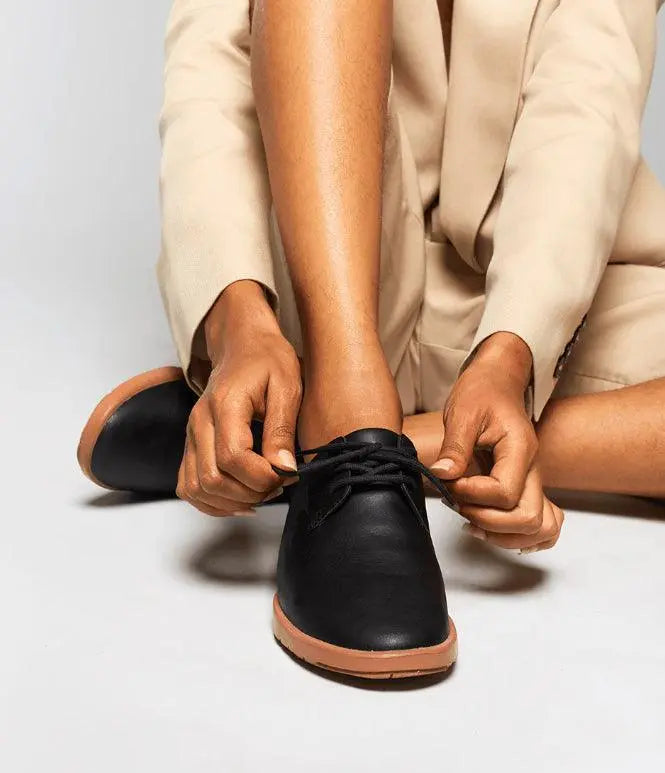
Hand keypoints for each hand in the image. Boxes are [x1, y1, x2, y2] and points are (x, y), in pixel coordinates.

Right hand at [177, 281, 301, 516]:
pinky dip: (212, 501)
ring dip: (231, 501)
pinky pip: (188, 486)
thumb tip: (284, 468)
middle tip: (278, 485)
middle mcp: (199, 422)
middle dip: (250, 492)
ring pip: (195, 488)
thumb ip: (282, 429)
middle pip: (211, 479)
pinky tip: (240, 497)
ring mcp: (190, 436)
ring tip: (261, 492)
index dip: (262, 477)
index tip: (288, 474)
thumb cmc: (268, 361)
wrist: (243, 346)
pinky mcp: (190, 446)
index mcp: (224, 405)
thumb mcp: (287, 386)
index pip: (232, 457)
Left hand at [432, 332, 563, 550]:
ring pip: (541, 527)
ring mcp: (533, 480)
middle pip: (528, 517)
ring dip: (505, 535)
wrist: (497, 381)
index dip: (474, 495)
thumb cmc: (482, 392)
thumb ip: (455, 448)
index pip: (505, 493)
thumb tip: (442, 475)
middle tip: (459, 504)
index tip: (450, 483)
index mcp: (519, 449)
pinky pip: (544, 523)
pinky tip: (492, 528)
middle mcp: (533, 469)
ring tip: (472, 521)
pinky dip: (522, 535)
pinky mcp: (527, 486)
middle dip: (488, 521)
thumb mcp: (463, 414)